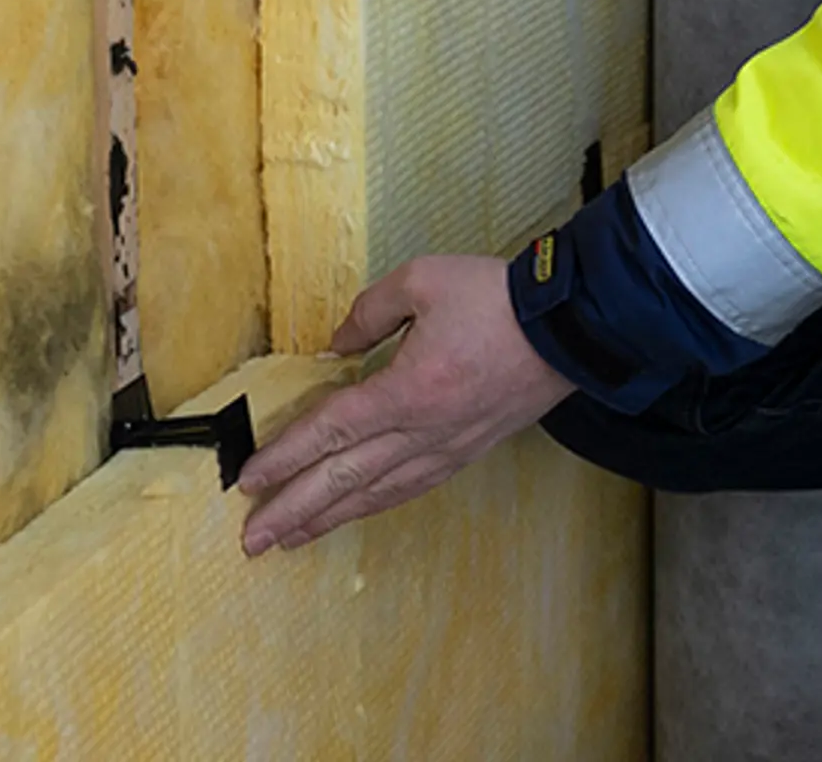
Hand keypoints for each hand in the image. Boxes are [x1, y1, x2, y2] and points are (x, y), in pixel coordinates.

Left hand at [234, 253, 576, 555]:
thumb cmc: (497, 300)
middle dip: (294, 510)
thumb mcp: (423, 280)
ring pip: (375, 494)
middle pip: (344, 478)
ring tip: (290, 540)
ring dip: (327, 519)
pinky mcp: (466, 453)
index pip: (331, 430)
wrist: (572, 328)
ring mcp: (446, 449)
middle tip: (253, 539)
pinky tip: (354, 513)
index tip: (249, 480)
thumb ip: (368, 313)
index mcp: (408, 389)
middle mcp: (423, 431)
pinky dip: (373, 506)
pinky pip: (409, 488)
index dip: (286, 456)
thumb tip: (334, 349)